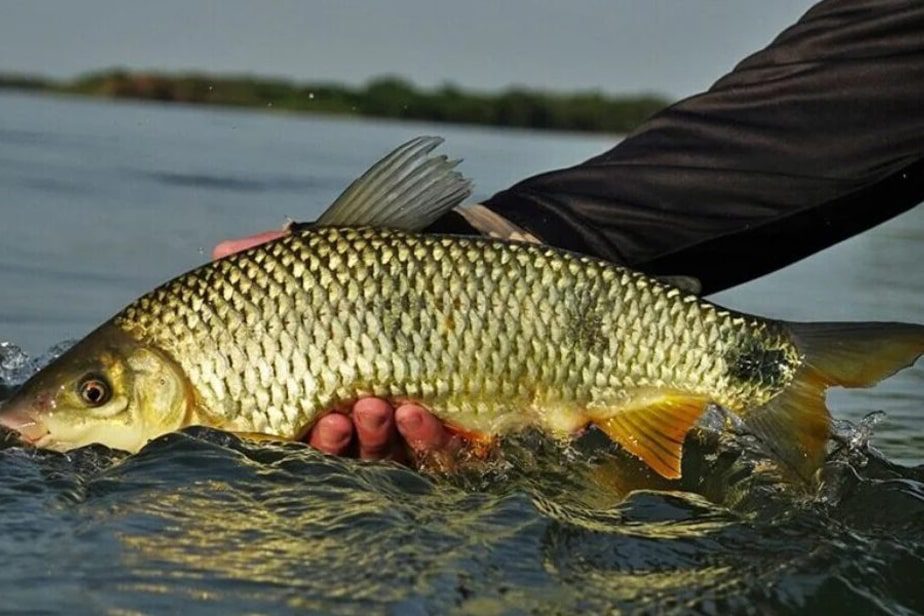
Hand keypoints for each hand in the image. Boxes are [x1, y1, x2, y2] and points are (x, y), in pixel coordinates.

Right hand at [213, 230, 450, 461]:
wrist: (466, 278)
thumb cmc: (388, 278)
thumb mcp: (338, 263)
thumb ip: (283, 259)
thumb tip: (221, 250)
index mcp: (328, 393)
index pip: (304, 429)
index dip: (306, 434)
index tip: (313, 416)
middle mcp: (366, 419)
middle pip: (344, 452)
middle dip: (338, 441)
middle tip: (340, 417)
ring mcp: (409, 428)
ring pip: (388, 455)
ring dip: (377, 438)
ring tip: (377, 408)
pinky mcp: (455, 428)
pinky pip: (439, 450)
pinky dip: (427, 438)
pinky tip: (417, 413)